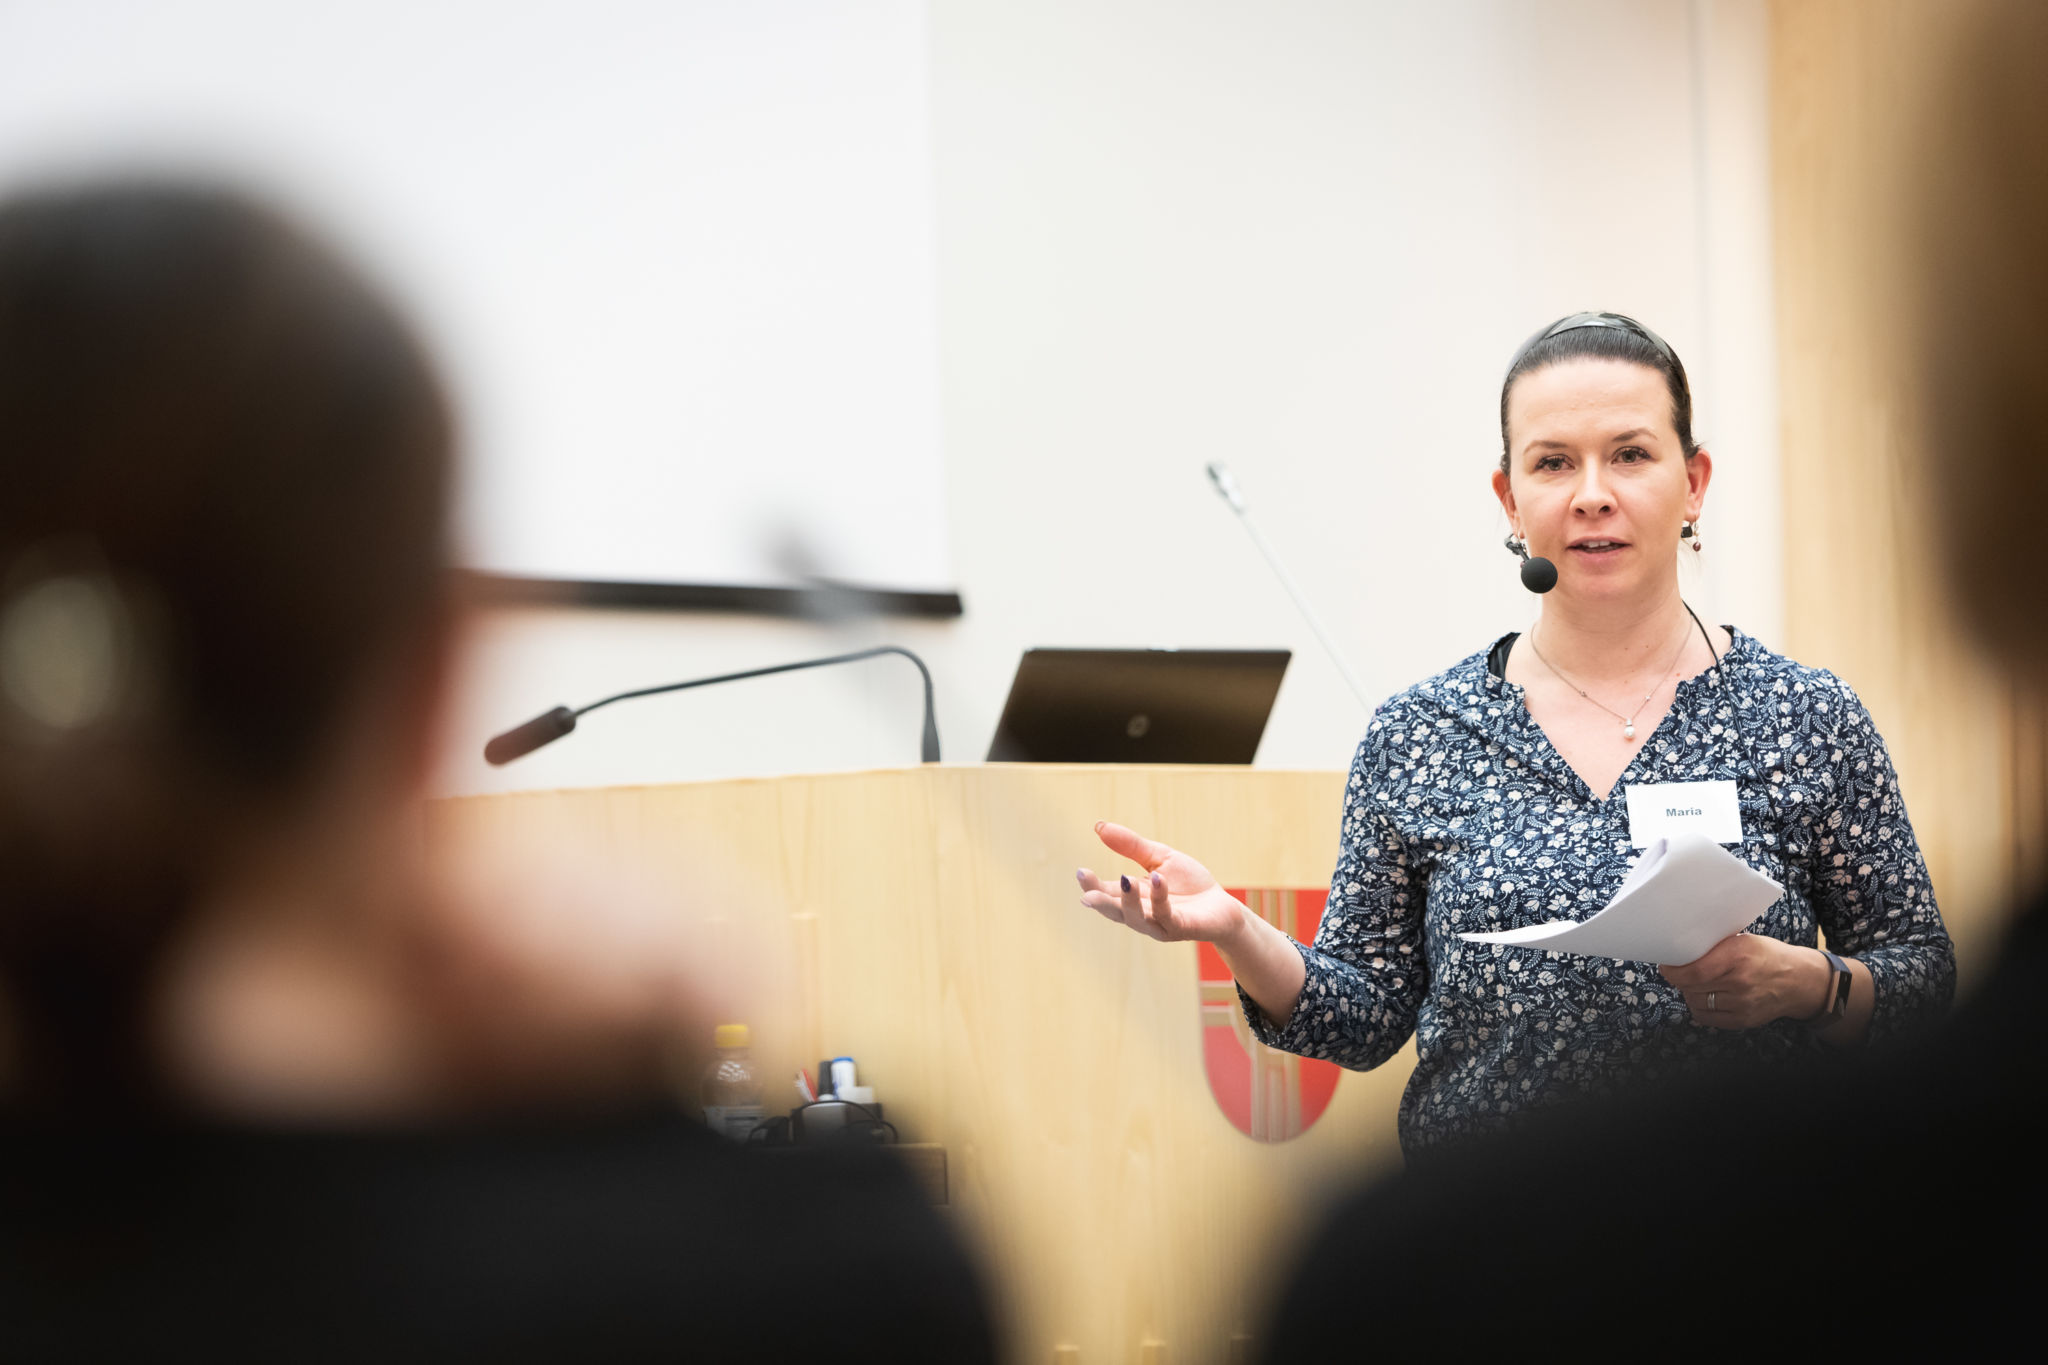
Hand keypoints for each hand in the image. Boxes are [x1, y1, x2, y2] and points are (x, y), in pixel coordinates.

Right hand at [1076, 820, 1246, 943]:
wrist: (1222, 905)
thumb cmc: (1189, 884)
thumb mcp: (1158, 858)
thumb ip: (1130, 845)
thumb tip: (1099, 826)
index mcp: (1132, 897)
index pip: (1106, 893)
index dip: (1092, 886)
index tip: (1081, 872)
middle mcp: (1141, 914)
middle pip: (1115, 912)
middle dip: (1101, 902)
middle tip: (1087, 893)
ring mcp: (1159, 924)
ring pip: (1137, 919)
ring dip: (1128, 903)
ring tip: (1126, 880)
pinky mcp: (1180, 928)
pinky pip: (1167, 916)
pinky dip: (1160, 898)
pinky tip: (1157, 879)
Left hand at [1660, 933, 1831, 1029]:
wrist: (1799, 980)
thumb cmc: (1767, 955)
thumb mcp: (1742, 941)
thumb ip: (1714, 947)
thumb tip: (1680, 952)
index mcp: (1738, 957)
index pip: (1693, 971)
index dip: (1673, 971)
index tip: (1666, 965)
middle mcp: (1740, 982)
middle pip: (1691, 987)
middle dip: (1680, 980)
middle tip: (1680, 972)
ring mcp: (1742, 1005)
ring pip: (1696, 1002)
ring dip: (1689, 993)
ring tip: (1695, 983)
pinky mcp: (1743, 1021)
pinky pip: (1706, 1018)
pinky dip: (1699, 1007)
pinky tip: (1704, 997)